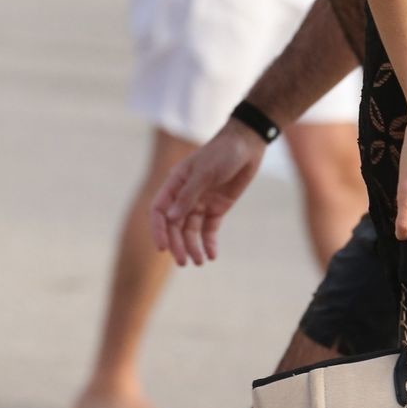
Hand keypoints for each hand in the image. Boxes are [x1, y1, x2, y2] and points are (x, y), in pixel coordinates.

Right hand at [150, 120, 263, 265]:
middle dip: (178, 244)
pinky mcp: (217, 208)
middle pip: (175, 225)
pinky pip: (209, 229)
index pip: (159, 211)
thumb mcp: (204, 172)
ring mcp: (200, 203)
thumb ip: (188, 195)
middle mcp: (184, 196)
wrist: (248, 145)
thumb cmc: (222, 153)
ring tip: (199, 262)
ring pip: (191, 231)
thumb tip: (170, 219)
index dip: (158, 230)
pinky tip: (212, 255)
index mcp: (175, 184)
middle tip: (184, 262)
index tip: (162, 247)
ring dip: (193, 247)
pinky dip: (209, 243)